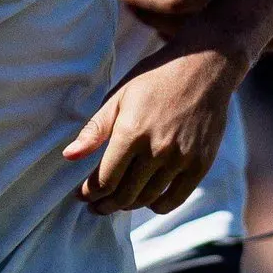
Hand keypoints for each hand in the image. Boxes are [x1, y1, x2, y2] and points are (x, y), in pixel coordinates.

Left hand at [66, 48, 239, 212]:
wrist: (204, 66)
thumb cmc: (155, 78)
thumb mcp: (119, 97)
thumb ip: (94, 130)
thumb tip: (68, 156)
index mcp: (131, 132)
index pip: (105, 180)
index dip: (90, 192)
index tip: (82, 194)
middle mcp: (157, 149)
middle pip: (124, 195)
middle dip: (105, 205)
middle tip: (96, 206)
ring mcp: (181, 159)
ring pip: (148, 199)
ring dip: (129, 206)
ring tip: (118, 203)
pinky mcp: (200, 164)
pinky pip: (175, 199)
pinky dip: (158, 206)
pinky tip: (148, 200)